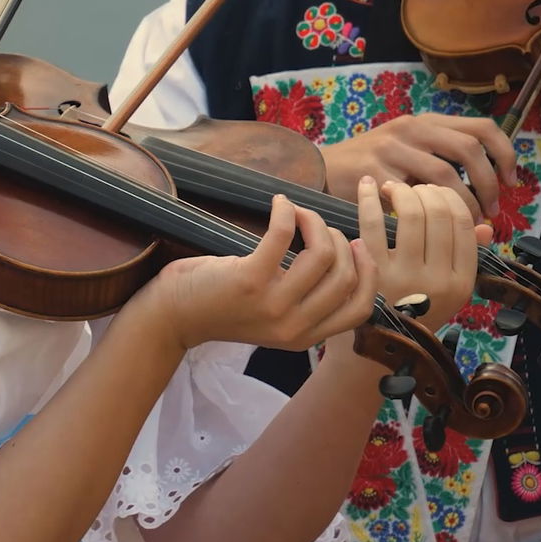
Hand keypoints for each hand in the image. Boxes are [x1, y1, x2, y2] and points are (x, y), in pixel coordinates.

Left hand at [146, 195, 377, 350]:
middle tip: (317, 225)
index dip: (367, 273)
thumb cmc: (221, 306)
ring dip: (314, 222)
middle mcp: (294, 327)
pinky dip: (286, 212)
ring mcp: (273, 305)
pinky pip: (283, 236)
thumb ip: (304, 302)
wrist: (173, 315)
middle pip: (345, 276)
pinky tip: (279, 203)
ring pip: (322, 255)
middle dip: (338, 240)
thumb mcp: (272, 317)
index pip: (360, 309)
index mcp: (304, 338)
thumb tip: (339, 257)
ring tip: (297, 212)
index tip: (356, 245)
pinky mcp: (250, 280)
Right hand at [319, 113, 517, 223]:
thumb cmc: (373, 169)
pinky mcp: (371, 170)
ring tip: (465, 223)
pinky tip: (429, 226)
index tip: (511, 182)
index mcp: (425, 122)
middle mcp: (409, 128)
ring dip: (462, 204)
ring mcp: (389, 147)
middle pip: (467, 149)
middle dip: (487, 184)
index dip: (505, 154)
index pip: (481, 128)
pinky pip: (412, 195)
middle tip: (491, 211)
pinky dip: (427, 213)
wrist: (320, 169)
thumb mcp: (411, 159)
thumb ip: (446, 173)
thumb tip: (491, 215)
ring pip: (444, 174)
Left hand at [356, 177, 489, 331]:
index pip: (464, 224)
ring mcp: (404, 277)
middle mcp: (437, 280)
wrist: (374, 349)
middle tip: (412, 190)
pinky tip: (367, 186)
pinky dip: (369, 199)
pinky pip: (372, 223)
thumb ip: (467, 258)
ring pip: (411, 214)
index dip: (449, 199)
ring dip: (401, 191)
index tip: (434, 193)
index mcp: (461, 283)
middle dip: (425, 192)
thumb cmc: (412, 314)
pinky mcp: (371, 273)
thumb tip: (485, 225)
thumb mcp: (448, 293)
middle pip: (439, 214)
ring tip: (391, 189)